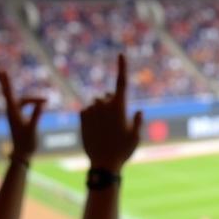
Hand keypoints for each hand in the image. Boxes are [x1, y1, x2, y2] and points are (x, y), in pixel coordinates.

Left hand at [0, 69, 45, 161]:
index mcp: (13, 112)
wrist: (22, 153)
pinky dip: (30, 102)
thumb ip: (36, 116)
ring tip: (45, 100)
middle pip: (9, 93)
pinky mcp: (17, 118)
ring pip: (20, 100)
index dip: (6, 82)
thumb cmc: (27, 142)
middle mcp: (11, 111)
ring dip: (31, 98)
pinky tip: (37, 103)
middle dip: (6, 82)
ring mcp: (14, 114)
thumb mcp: (33, 129)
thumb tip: (41, 104)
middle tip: (0, 70)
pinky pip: (22, 105)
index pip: (9, 93)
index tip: (2, 71)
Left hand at [80, 53, 142, 172]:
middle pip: (108, 96)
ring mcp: (92, 109)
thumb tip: (137, 111)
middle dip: (111, 104)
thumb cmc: (122, 151)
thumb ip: (137, 121)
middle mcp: (104, 104)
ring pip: (97, 104)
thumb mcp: (135, 137)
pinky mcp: (82, 115)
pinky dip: (91, 116)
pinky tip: (95, 130)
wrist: (103, 163)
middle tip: (115, 125)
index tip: (121, 54)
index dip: (122, 67)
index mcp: (120, 106)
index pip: (122, 82)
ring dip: (100, 112)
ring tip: (104, 131)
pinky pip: (87, 110)